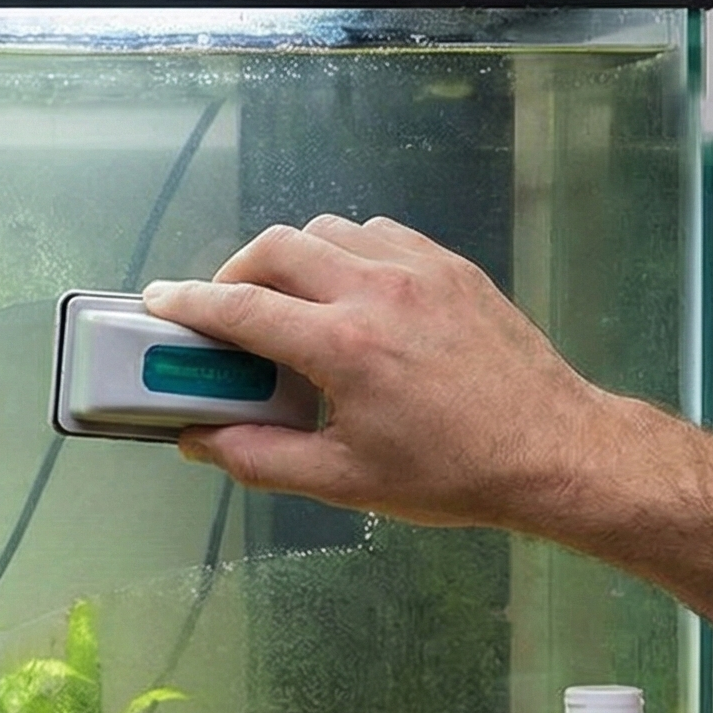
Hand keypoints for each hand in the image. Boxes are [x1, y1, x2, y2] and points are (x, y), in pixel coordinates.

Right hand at [142, 214, 631, 528]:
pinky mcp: (451, 266)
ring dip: (291, 257)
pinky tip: (347, 292)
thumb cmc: (451, 472)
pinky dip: (345, 252)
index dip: (188, 302)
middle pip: (275, 248)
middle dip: (234, 272)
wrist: (554, 450)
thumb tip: (199, 439)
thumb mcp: (343, 482)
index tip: (158, 301)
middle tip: (224, 309)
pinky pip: (378, 234)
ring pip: (326, 230)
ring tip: (288, 300)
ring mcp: (419, 270)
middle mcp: (377, 292)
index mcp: (343, 346)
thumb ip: (259, 458)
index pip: (241, 306)